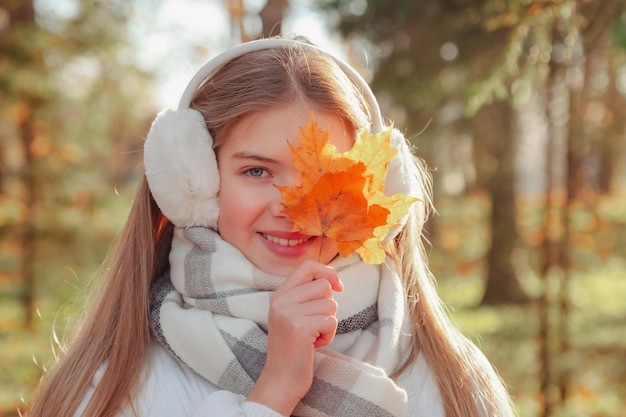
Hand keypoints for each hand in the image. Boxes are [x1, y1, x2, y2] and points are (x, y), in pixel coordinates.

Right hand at [247, 260, 342, 414]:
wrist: (281, 380)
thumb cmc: (294, 348)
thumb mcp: (293, 315)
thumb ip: (305, 296)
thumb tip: (332, 280)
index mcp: (279, 294)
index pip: (307, 266)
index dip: (327, 272)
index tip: (338, 287)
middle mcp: (280, 300)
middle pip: (323, 286)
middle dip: (328, 306)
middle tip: (315, 324)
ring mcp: (288, 313)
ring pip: (330, 304)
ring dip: (329, 323)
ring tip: (313, 336)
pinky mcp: (299, 327)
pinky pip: (331, 320)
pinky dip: (328, 335)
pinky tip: (314, 345)